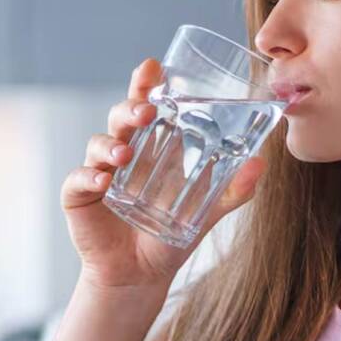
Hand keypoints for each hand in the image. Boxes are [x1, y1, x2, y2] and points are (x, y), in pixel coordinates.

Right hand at [60, 57, 267, 288]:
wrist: (143, 274)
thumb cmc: (172, 234)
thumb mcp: (208, 210)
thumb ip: (235, 189)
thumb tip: (261, 163)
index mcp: (153, 147)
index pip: (146, 106)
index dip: (146, 84)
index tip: (153, 66)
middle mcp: (124, 151)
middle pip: (121, 117)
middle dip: (130, 107)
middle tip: (146, 110)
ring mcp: (100, 171)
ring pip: (98, 143)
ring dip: (110, 143)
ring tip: (125, 154)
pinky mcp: (79, 195)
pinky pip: (79, 178)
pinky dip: (88, 176)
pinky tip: (101, 180)